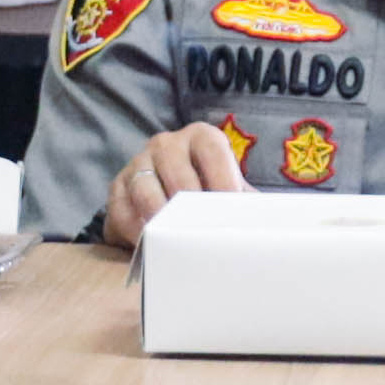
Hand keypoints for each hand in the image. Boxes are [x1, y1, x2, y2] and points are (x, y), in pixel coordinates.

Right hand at [102, 122, 258, 246]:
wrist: (163, 199)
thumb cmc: (205, 194)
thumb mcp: (226, 189)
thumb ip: (245, 201)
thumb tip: (268, 225)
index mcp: (201, 138)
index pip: (213, 150)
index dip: (223, 179)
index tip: (230, 207)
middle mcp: (167, 144)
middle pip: (178, 173)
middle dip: (191, 206)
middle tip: (202, 232)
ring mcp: (138, 163)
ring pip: (146, 191)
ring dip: (161, 220)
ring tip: (174, 243)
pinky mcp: (116, 187)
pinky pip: (122, 210)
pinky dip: (137, 231)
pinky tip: (151, 246)